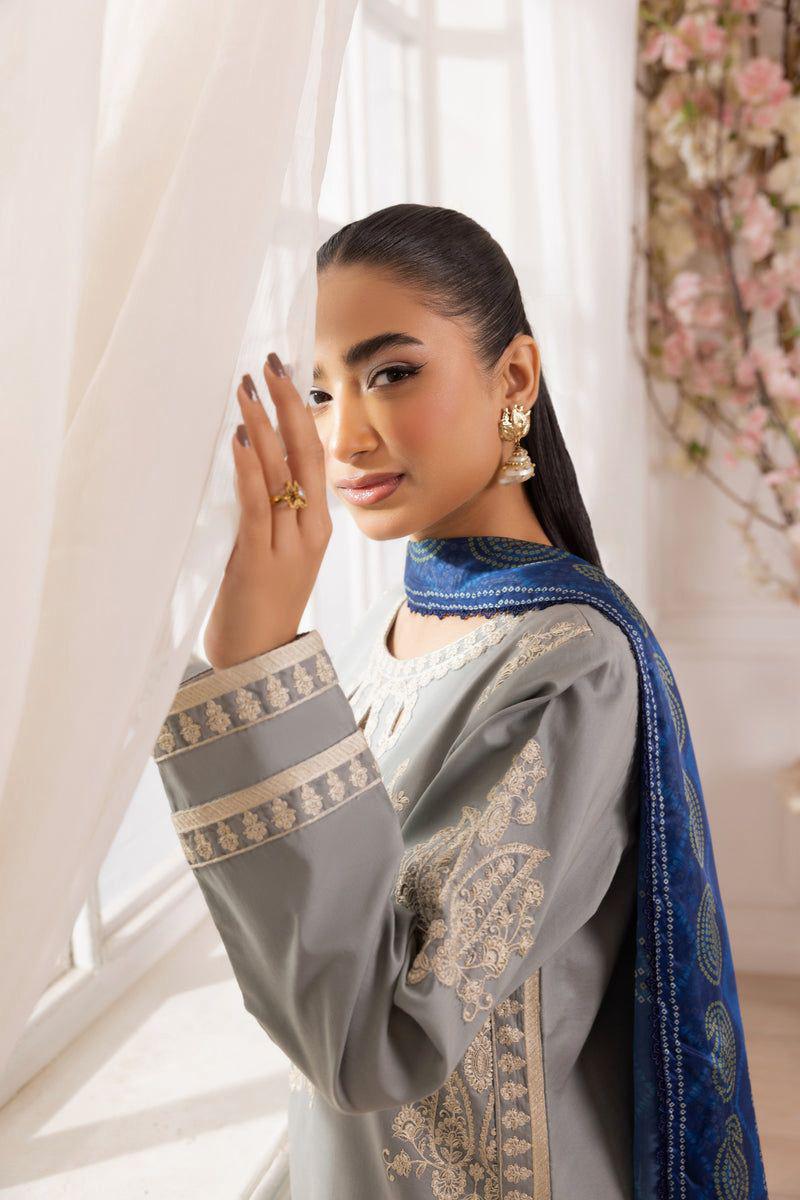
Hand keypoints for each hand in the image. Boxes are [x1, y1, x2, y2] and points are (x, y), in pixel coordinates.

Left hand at [203, 352, 331, 668]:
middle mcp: (310, 532)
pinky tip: (241, 438)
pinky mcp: (261, 562)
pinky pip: (258, 506)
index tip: (285, 375)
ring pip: (282, 475)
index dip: (300, 414)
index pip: (314, 457)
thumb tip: (254, 463)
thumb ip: (272, 511)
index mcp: (318, 526)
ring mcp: (289, 547)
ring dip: (262, 427)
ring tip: (248, 387)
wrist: (257, 663)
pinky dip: (250, 470)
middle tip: (271, 363)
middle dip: (288, 406)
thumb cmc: (261, 606)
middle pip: (305, 455)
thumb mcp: (275, 551)